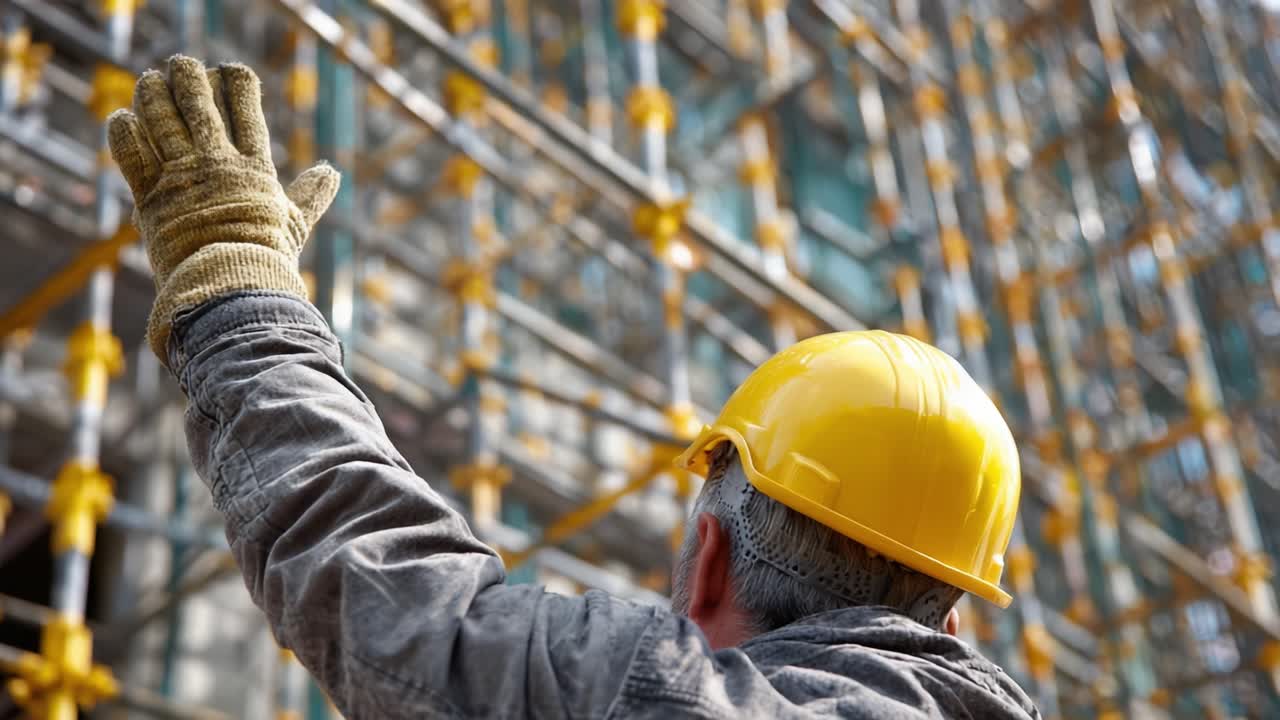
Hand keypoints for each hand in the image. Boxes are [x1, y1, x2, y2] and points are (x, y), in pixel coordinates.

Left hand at [107, 55, 339, 363]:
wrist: (231, 289)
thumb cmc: (268, 262)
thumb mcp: (295, 225)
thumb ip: (312, 195)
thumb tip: (333, 172)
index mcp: (254, 169)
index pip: (245, 111)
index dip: (236, 84)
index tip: (229, 70)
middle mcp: (217, 165)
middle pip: (199, 103)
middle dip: (189, 77)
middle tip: (182, 65)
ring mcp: (182, 178)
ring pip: (162, 119)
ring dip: (154, 93)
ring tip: (151, 79)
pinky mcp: (150, 197)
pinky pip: (131, 153)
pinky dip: (125, 131)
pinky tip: (123, 116)